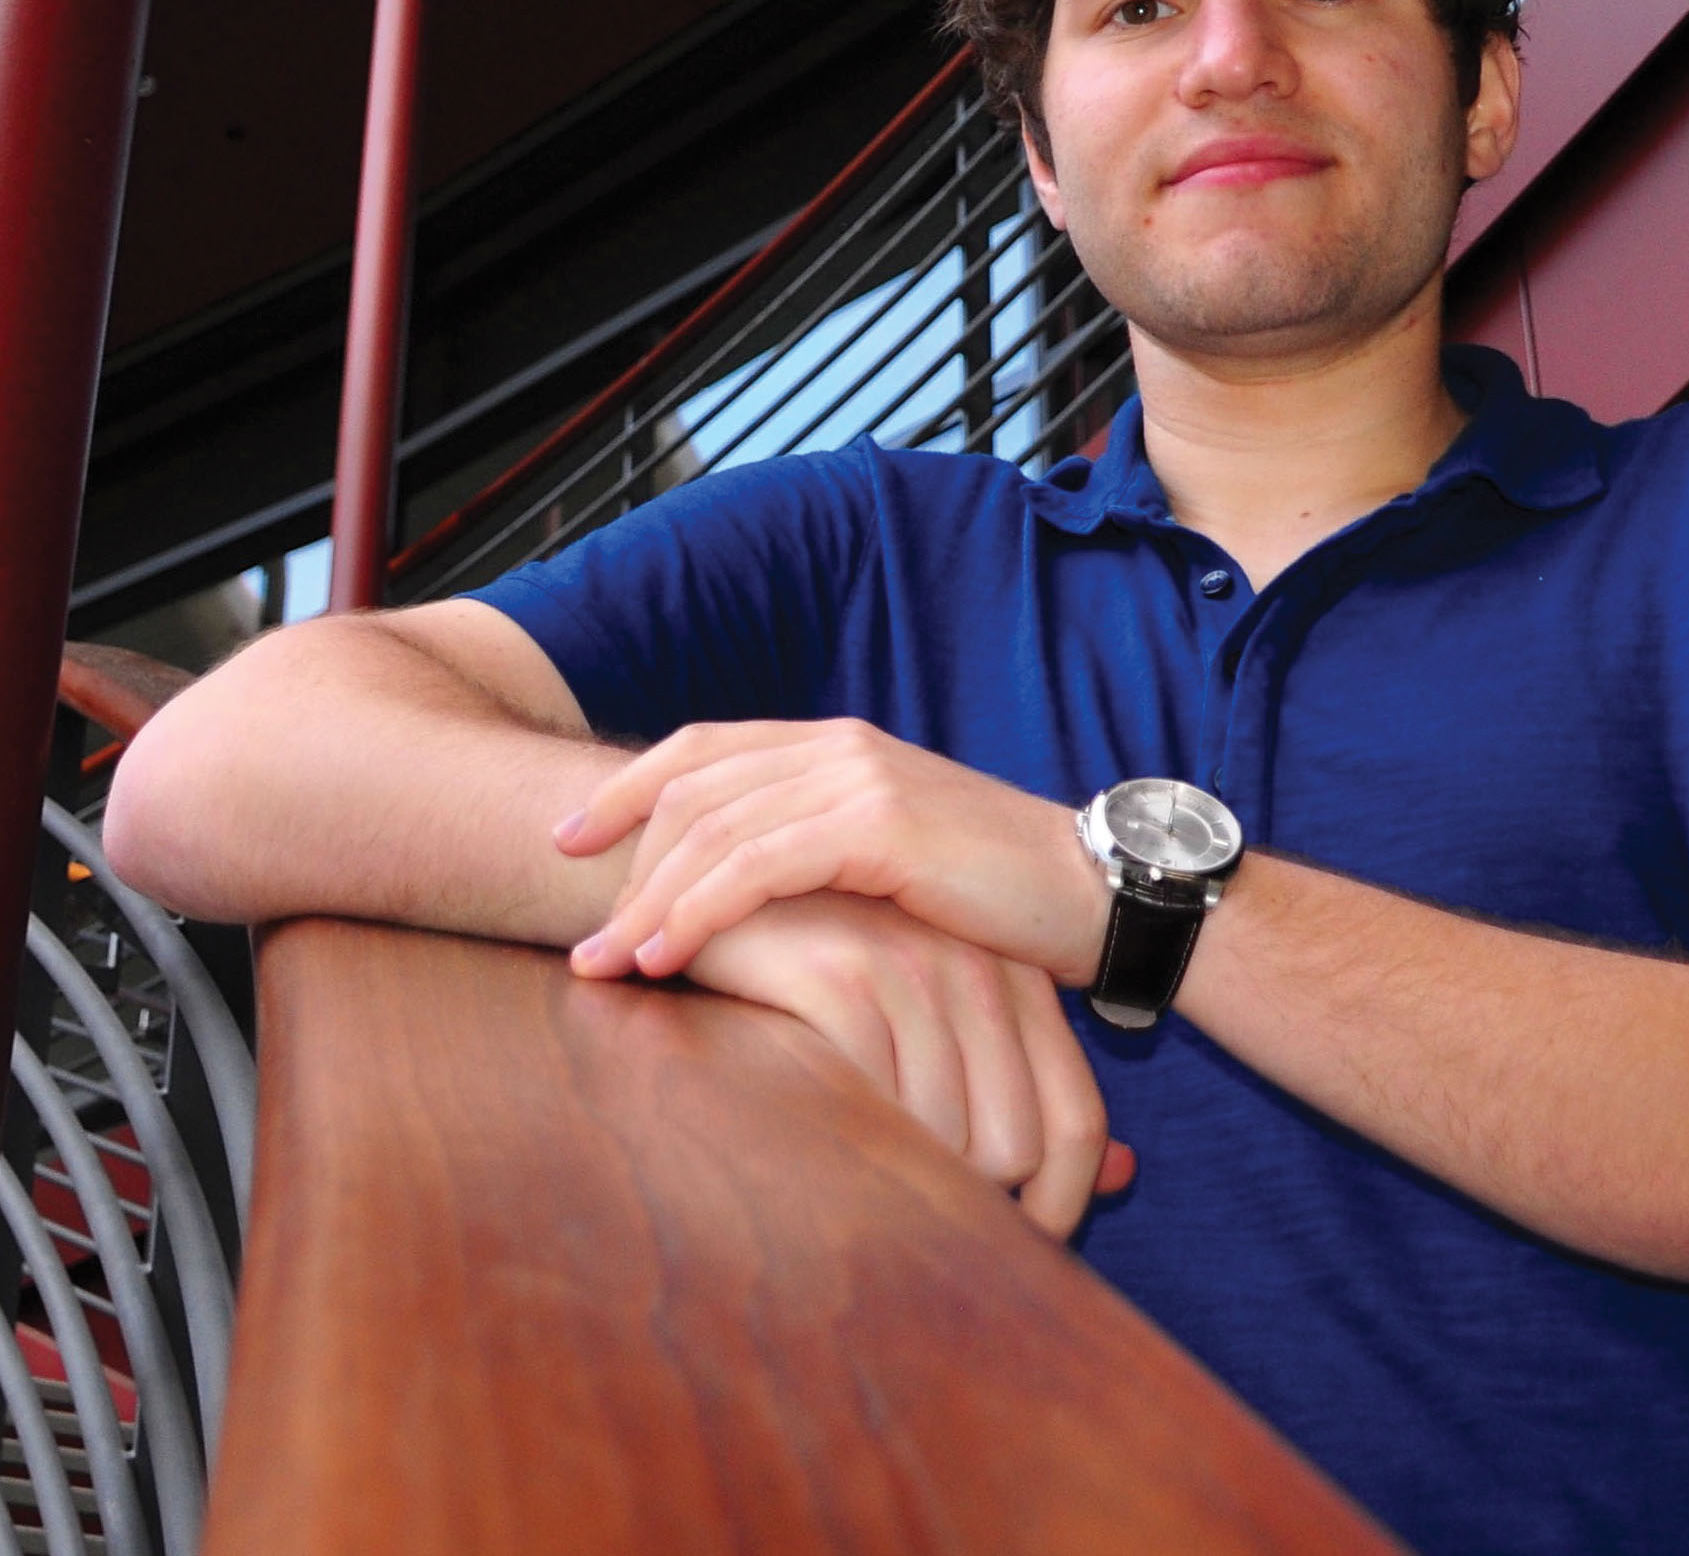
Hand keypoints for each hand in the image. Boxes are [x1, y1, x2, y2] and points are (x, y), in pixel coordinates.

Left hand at [560, 718, 1106, 984]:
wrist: (1098, 893)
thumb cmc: (1002, 897)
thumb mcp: (899, 862)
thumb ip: (829, 855)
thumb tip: (756, 903)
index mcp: (841, 746)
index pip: (704, 750)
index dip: (627, 790)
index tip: (567, 842)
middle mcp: (841, 747)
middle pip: (691, 788)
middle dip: (619, 861)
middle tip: (575, 937)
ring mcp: (859, 778)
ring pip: (712, 831)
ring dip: (645, 901)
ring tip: (604, 966)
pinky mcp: (878, 824)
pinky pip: (756, 866)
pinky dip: (697, 911)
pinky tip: (664, 957)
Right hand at [686, 891, 1132, 1237]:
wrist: (727, 892)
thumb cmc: (835, 971)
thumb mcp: (940, 1024)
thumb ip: (1029, 1093)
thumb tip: (1124, 1176)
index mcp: (1019, 981)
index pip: (1076, 1124)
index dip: (1059, 1205)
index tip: (1019, 1250)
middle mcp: (982, 971)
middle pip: (1015, 1147)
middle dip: (972, 1205)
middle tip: (910, 1222)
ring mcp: (914, 968)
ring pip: (946, 1139)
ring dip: (899, 1180)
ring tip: (851, 1172)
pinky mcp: (843, 974)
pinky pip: (878, 1105)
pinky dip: (851, 1141)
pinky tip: (815, 1138)